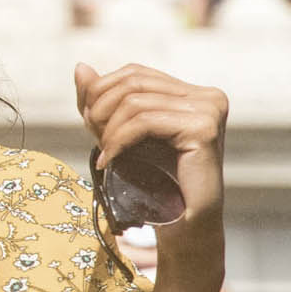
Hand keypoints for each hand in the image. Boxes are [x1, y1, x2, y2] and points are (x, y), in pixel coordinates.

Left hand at [72, 61, 226, 271]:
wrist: (180, 224)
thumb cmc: (151, 179)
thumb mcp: (118, 132)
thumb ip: (100, 99)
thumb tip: (80, 67)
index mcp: (193, 93)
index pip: (135, 73)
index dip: (103, 92)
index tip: (90, 124)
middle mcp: (208, 96)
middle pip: (133, 83)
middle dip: (102, 109)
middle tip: (95, 140)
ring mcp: (210, 111)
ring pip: (135, 102)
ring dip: (109, 130)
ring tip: (105, 155)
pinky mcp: (204, 129)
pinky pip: (144, 121)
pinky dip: (118, 140)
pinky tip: (110, 161)